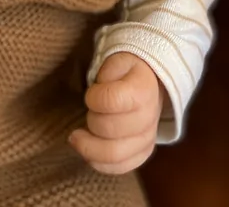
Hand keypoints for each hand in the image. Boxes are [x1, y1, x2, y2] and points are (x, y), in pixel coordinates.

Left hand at [70, 52, 164, 174]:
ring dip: (89, 146)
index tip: (91, 94)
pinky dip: (99, 162)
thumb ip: (108, 71)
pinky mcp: (144, 152)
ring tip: (79, 136)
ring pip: (113, 155)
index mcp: (143, 90)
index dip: (93, 98)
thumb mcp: (118, 61)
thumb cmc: (126, 72)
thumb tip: (101, 88)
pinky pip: (119, 167)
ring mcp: (149, 137)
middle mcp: (149, 116)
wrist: (149, 82)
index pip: (110, 101)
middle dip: (91, 119)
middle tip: (89, 111)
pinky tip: (89, 150)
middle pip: (108, 129)